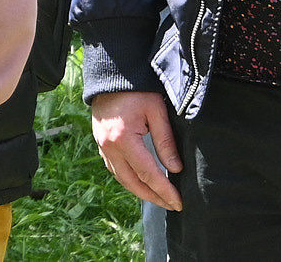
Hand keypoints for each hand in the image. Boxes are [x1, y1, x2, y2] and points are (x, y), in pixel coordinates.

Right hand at [90, 91, 183, 210]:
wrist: (110, 75)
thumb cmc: (136, 88)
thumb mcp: (156, 110)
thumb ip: (165, 140)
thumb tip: (175, 169)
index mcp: (123, 139)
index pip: (148, 173)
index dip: (164, 190)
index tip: (178, 202)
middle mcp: (109, 148)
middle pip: (133, 183)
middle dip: (154, 197)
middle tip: (172, 205)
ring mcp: (102, 148)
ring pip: (122, 179)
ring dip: (141, 192)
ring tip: (160, 198)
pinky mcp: (101, 145)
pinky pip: (116, 170)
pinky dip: (130, 180)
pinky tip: (142, 183)